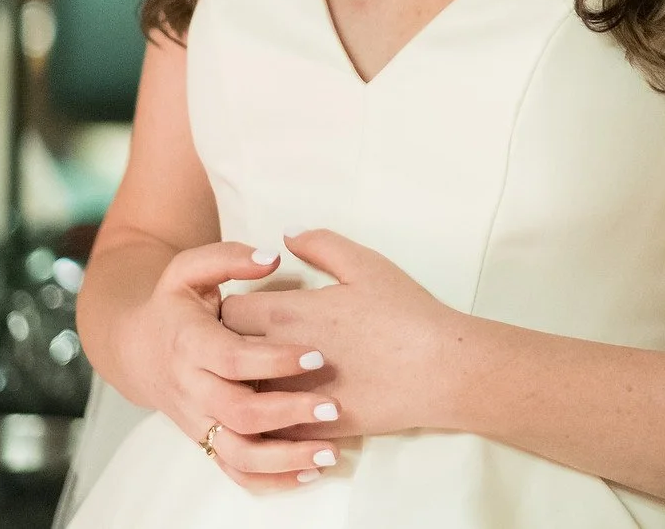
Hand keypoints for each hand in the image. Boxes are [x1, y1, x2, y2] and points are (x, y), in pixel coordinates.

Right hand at [117, 242, 342, 491]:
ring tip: (330, 454)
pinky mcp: (206, 440)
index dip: (274, 359)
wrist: (137, 347)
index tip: (318, 354)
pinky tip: (310, 472)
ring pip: (238, 453)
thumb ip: (229, 257)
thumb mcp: (189, 268)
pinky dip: (271, 480)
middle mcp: (192, 388)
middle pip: (239, 413)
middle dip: (288, 412)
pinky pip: (235, 471)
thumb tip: (272, 256)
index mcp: (190, 344)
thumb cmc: (175, 302)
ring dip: (284, 459)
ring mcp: (198, 420)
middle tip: (334, 406)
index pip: (233, 359)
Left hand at [221, 229, 464, 438]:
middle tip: (251, 341)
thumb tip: (287, 234)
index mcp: (285, 314)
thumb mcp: (366, 264)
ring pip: (240, 397)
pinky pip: (268, 430)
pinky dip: (268, 419)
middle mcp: (275, 359)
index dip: (235, 306)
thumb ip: (321, 244)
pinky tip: (284, 408)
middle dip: (231, 347)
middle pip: (224, 355)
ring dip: (246, 385)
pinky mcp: (307, 430)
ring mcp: (289, 400)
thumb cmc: (404, 313)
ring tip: (263, 376)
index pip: (227, 310)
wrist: (439, 369)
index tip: (252, 306)